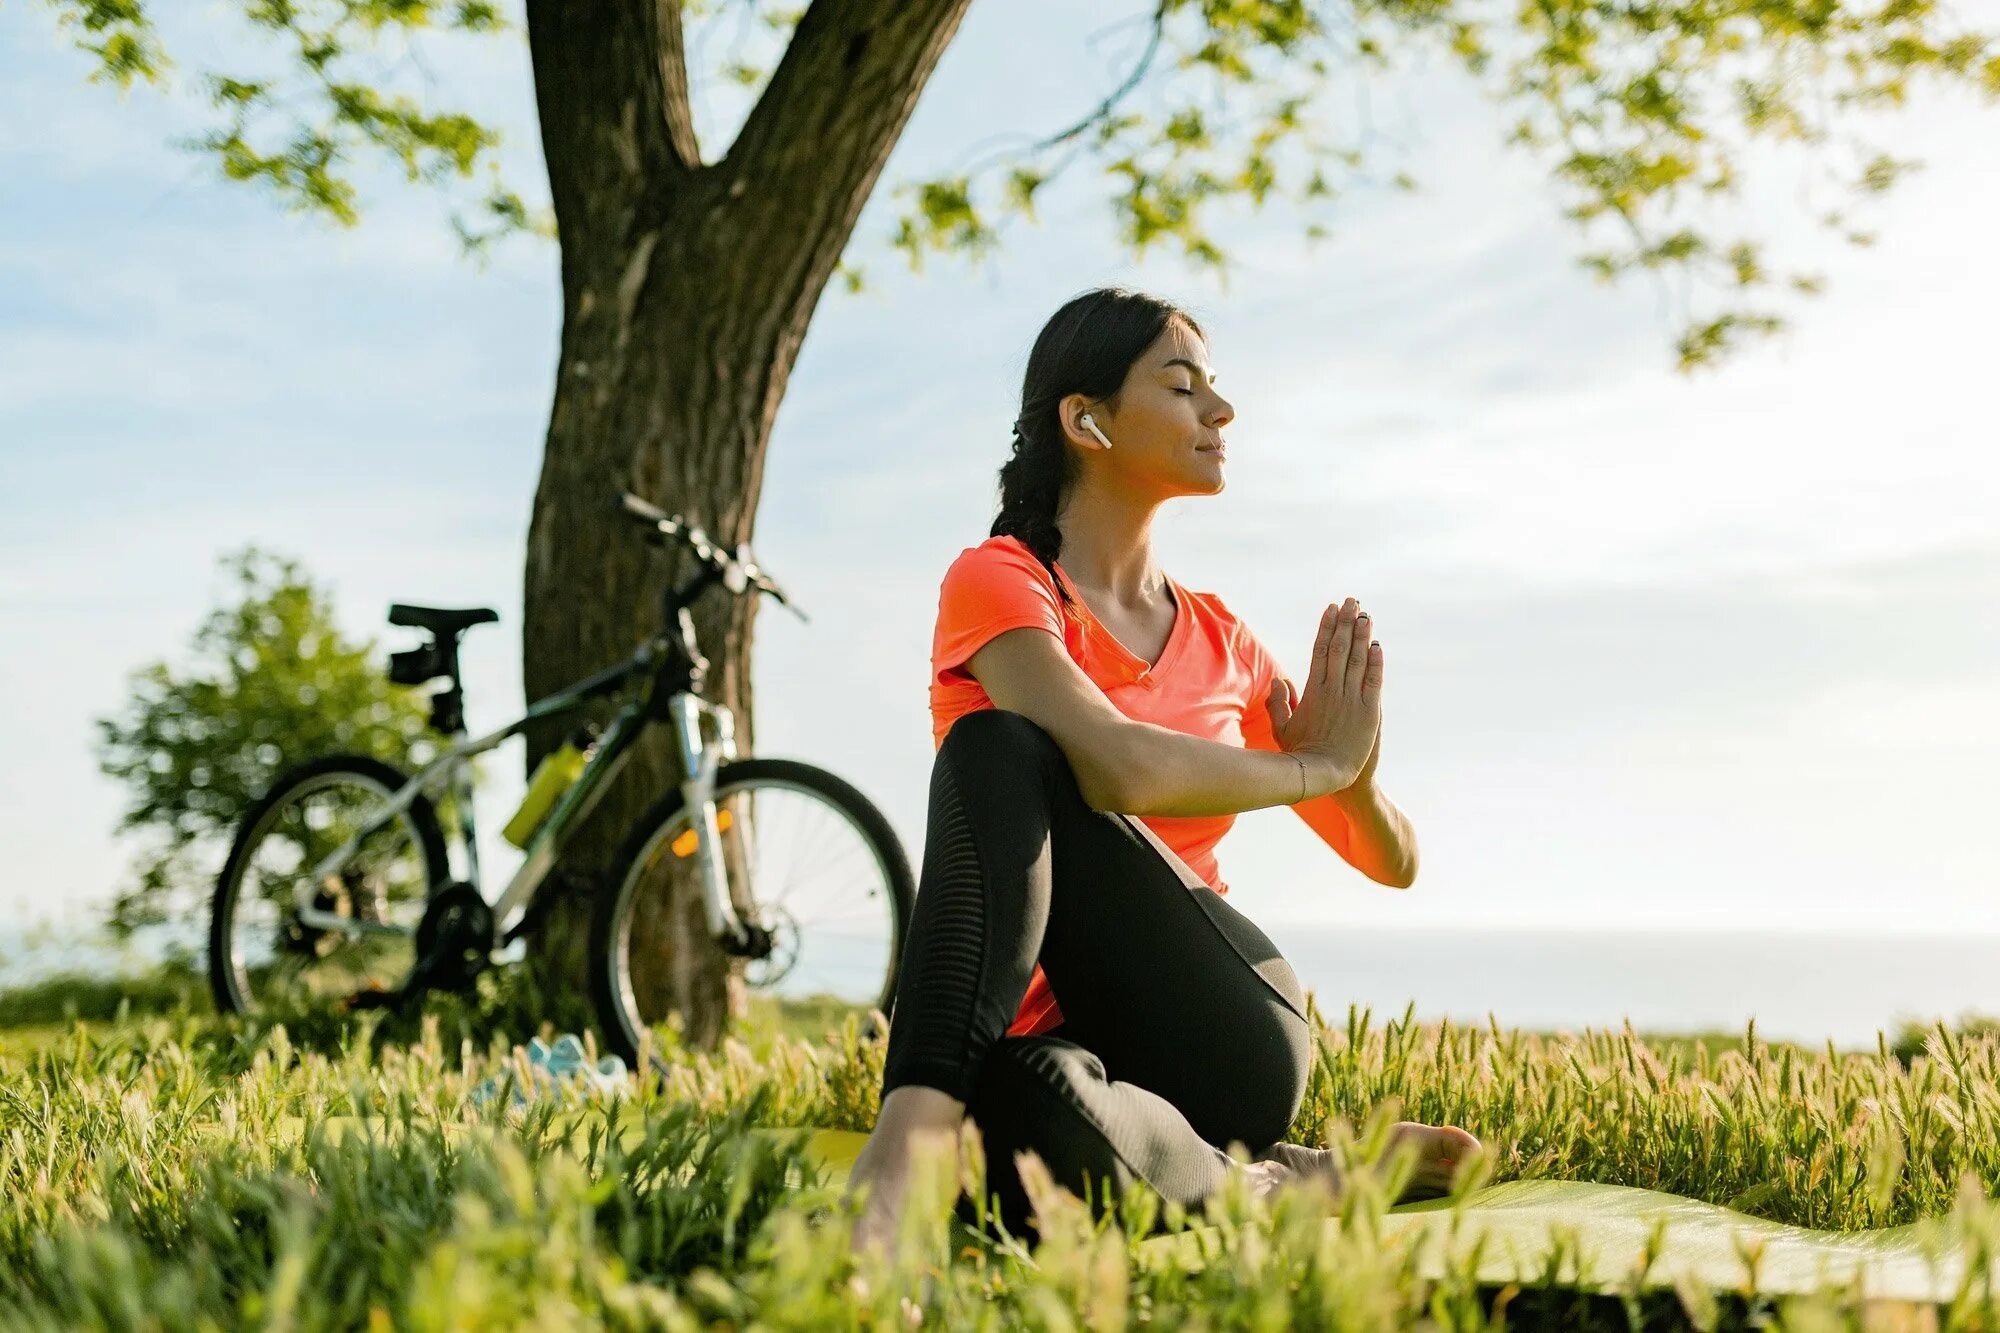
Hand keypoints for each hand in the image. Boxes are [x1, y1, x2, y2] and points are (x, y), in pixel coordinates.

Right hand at [1264, 598, 1381, 797]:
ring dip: (1362, 635)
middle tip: (1352, 601)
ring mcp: (1352, 700)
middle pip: (1339, 648)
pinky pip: (1373, 680)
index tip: (1331, 609)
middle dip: (1346, 622)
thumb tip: (1278, 680)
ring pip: (1357, 659)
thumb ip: (1278, 703)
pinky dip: (1375, 661)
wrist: (1326, 776)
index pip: (1319, 650)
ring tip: (1365, 615)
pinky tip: (1377, 645)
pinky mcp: (1370, 712)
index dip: (1326, 627)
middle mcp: (1332, 690)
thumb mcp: (1282, 730)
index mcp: (1312, 691)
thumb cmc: (1300, 756)